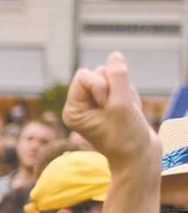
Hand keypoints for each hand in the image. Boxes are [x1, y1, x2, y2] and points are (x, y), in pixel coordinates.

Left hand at [62, 52, 158, 171]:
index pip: (83, 75)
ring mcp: (96, 104)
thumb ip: (117, 77)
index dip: (101, 86)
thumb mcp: (121, 105)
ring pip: (113, 78)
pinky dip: (131, 97)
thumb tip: (115, 55)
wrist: (140, 157)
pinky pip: (124, 86)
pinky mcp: (111, 103)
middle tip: (118, 112)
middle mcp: (81, 106)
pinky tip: (130, 114)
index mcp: (73, 109)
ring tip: (125, 114)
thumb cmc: (127, 137)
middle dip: (114, 88)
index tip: (107, 106)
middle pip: (98, 73)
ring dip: (125, 93)